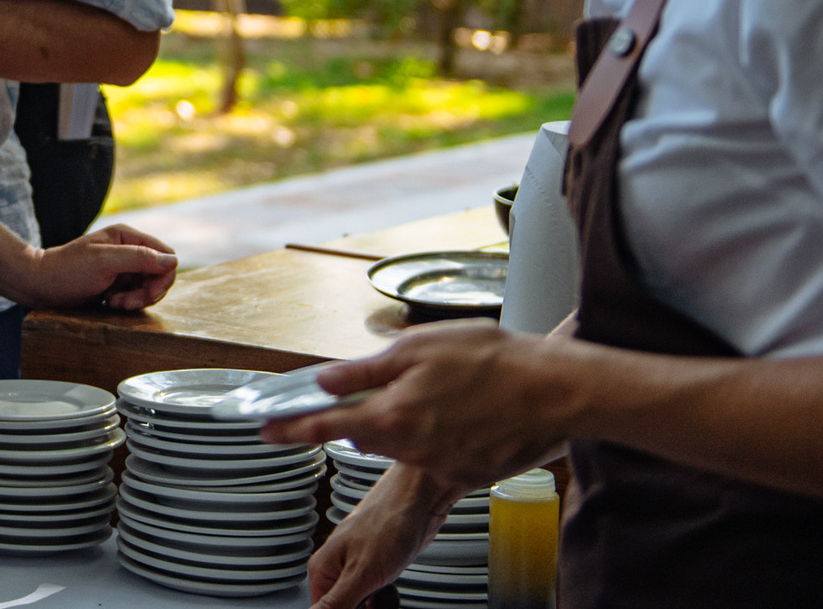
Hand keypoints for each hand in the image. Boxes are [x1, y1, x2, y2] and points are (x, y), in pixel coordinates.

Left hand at [15, 224, 176, 310]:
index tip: (148, 293)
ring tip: (112, 302)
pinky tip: (108, 302)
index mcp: (127, 236)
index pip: (166, 255)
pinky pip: (135, 295)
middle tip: (124, 302)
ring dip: (135, 300)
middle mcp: (128, 250)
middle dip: (146, 293)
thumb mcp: (104, 262)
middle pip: (159, 275)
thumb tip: (172, 261)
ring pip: (148, 288)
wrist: (40, 284)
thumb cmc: (68, 270)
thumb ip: (138, 258)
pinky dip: (126, 303)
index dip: (163, 277)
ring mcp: (122, 268)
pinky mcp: (115, 283)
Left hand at [261, 320, 579, 488]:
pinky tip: (463, 414)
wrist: (557, 392)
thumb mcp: (419, 348)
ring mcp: (441, 466)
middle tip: (375, 395)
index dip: (290, 429)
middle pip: (364, 437)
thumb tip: (323, 381)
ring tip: (437, 394)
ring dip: (402, 424)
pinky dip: (438, 437)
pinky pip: (436, 457)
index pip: (325, 426)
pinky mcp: (468, 474)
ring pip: (400, 447)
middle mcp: (411, 447)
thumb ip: (366, 369)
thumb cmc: (493, 361)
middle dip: (358, 419)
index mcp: (393, 414)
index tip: (265, 433)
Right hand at [306, 462, 464, 608]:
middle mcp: (336, 567)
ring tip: (384, 597)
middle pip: (340, 607)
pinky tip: (391, 593)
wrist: (420, 499)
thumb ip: (336, 602)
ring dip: (373, 605)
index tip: (360, 607)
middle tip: (374, 602)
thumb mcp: (361, 573)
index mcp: (322, 568)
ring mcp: (357, 565)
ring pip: (359, 602)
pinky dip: (383, 598)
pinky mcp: (377, 566)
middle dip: (360, 608)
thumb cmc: (390, 522)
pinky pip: (374, 593)